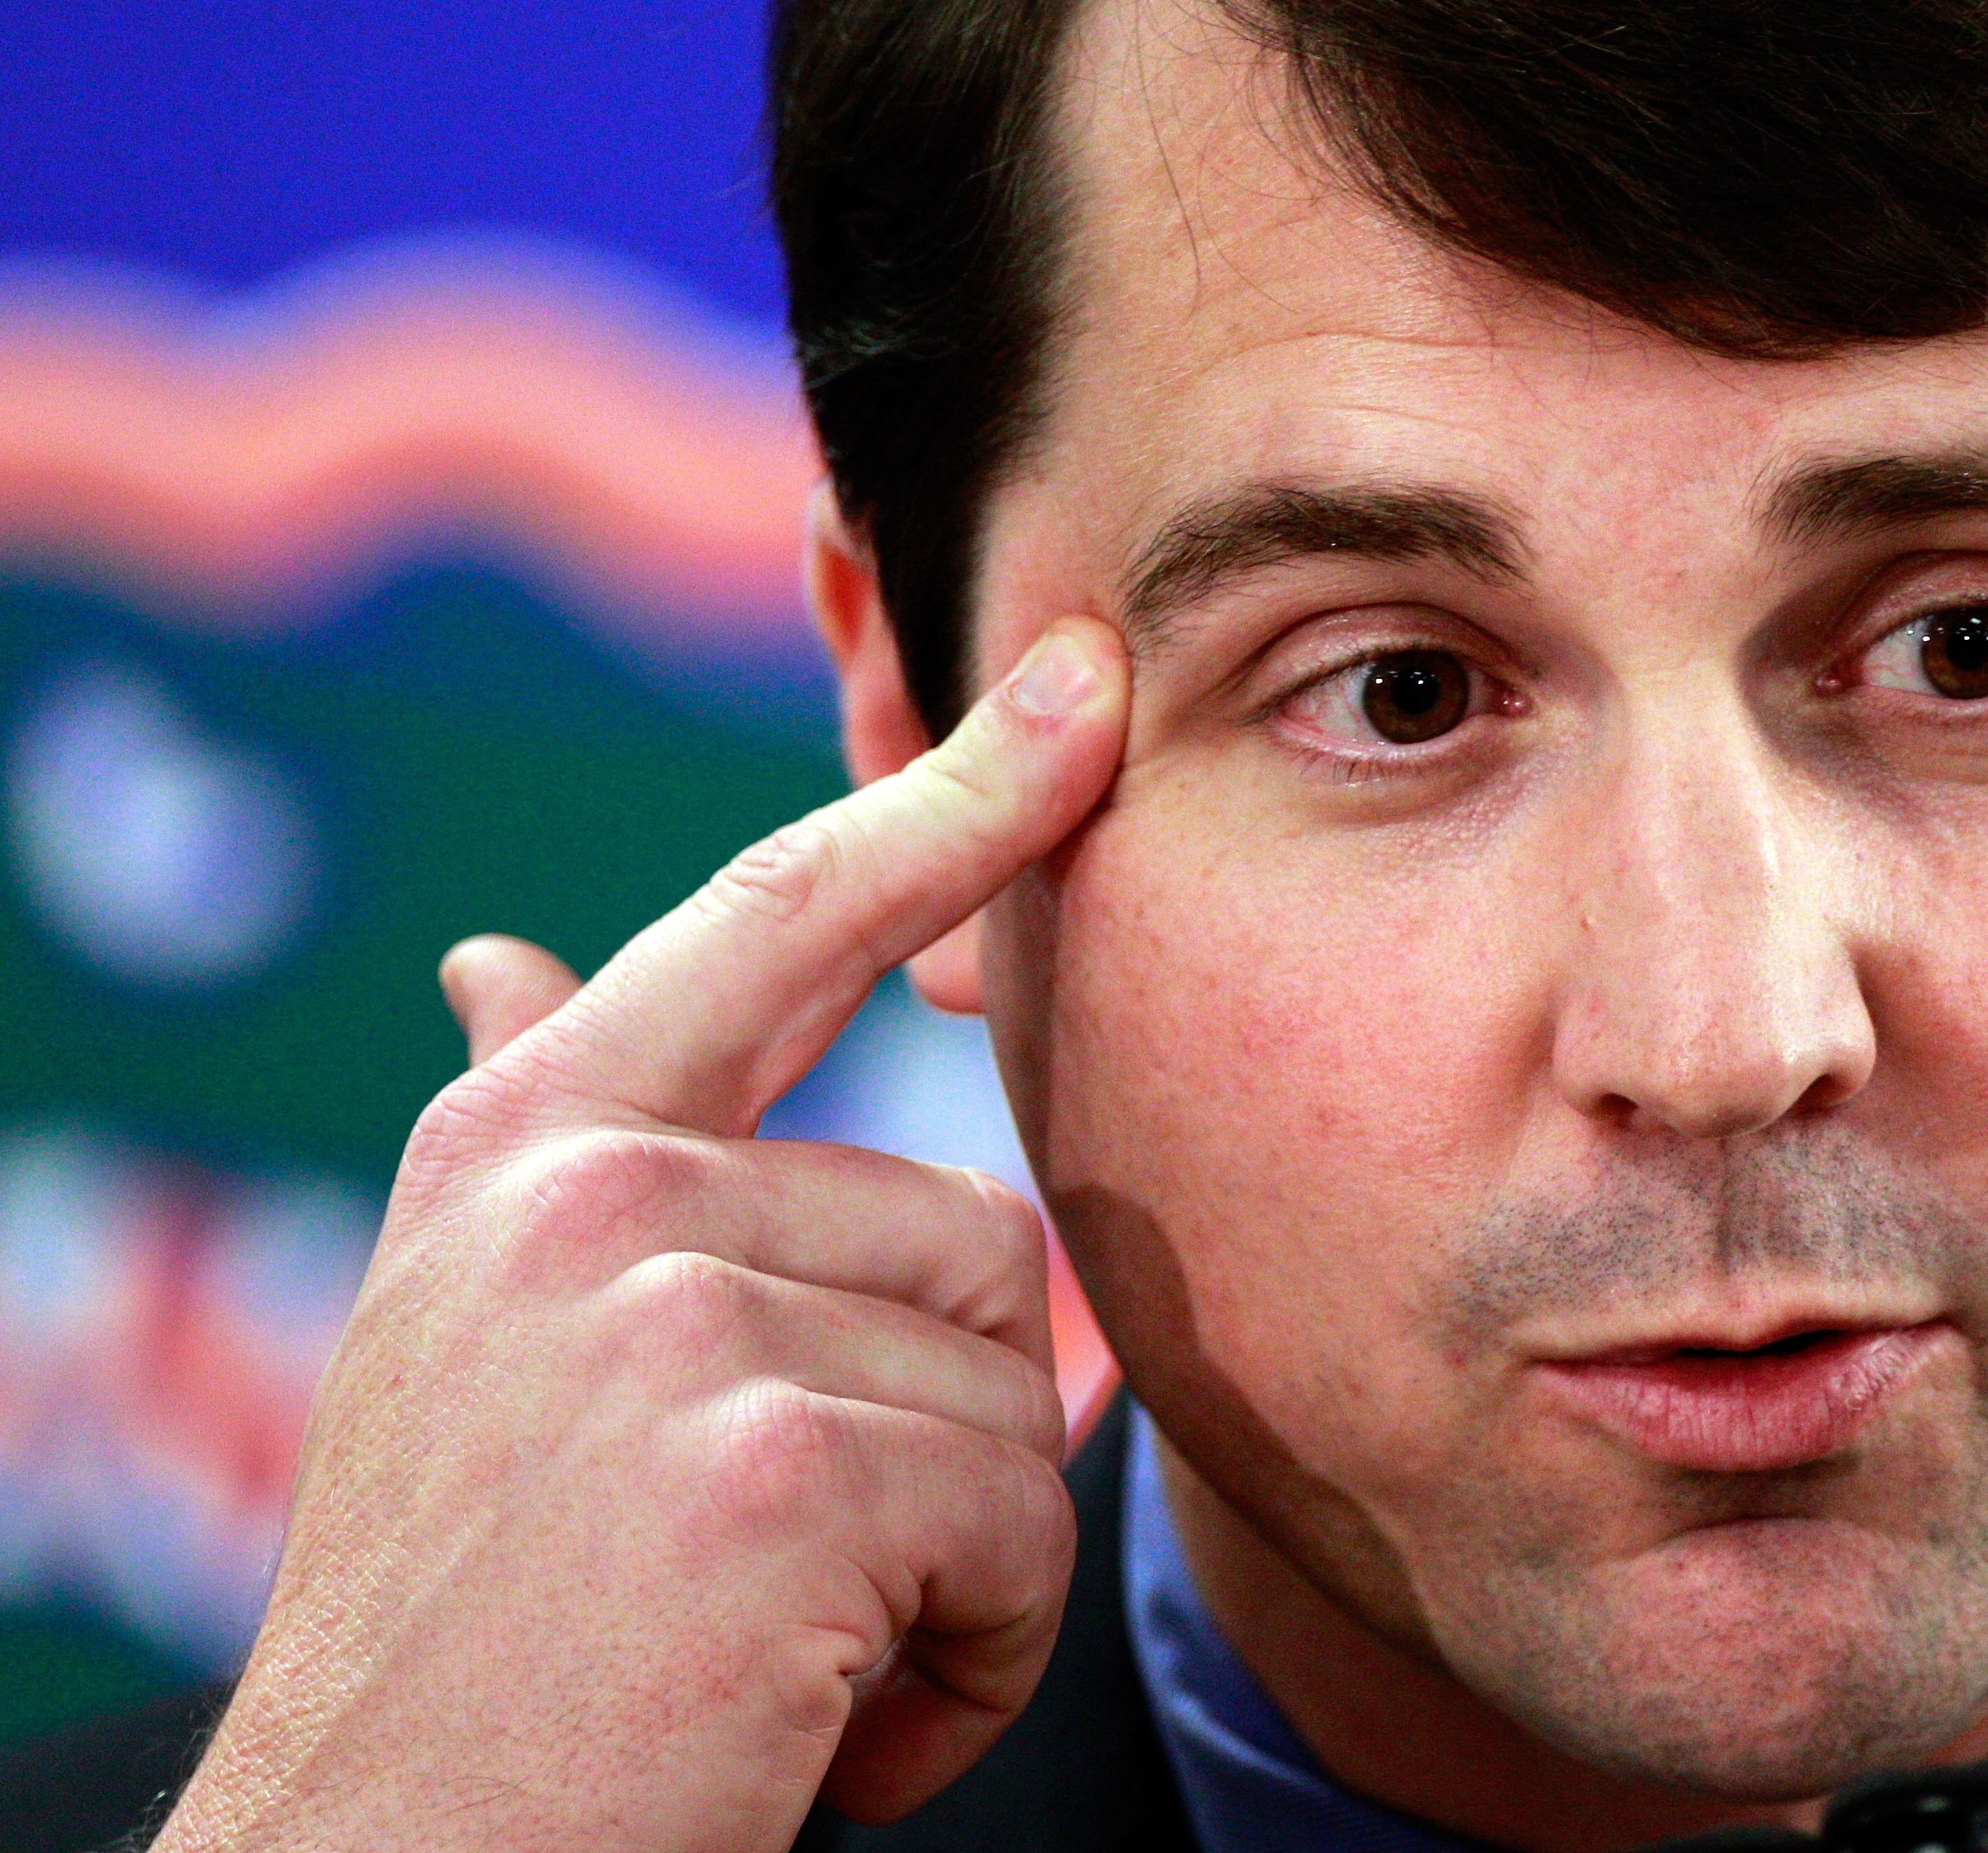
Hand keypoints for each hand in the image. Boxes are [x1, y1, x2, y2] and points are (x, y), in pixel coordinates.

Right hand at [156, 619, 1130, 1852]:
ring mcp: (670, 1317)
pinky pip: (1016, 1532)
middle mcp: (592, 1193)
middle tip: (771, 1582)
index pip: (783, 914)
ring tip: (777, 1660)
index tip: (1087, 685)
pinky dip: (965, 1667)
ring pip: (1018, 1401)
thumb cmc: (470, 1632)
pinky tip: (809, 1732)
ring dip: (952, 1571)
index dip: (953, 796)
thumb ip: (549, 1149)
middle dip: (939, 1445)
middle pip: (984, 1243)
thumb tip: (505, 960)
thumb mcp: (488, 1352)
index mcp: (534, 1145)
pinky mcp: (765, 1472)